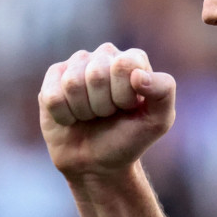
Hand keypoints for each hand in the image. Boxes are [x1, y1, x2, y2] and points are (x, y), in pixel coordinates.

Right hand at [38, 43, 176, 177]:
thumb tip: (137, 75)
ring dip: (84, 111)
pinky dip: (64, 116)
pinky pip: (53, 96)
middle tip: (108, 115)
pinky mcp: (53, 78)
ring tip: (92, 116)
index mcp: (133, 59)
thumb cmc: (129, 138)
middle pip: (96, 74)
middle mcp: (104, 55)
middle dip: (103, 105)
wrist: (98, 162)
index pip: (123, 66)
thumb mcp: (158, 121)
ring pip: (72, 84)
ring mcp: (76, 64)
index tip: (128, 109)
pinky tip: (72, 117)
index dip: (124, 96)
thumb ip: (163, 92)